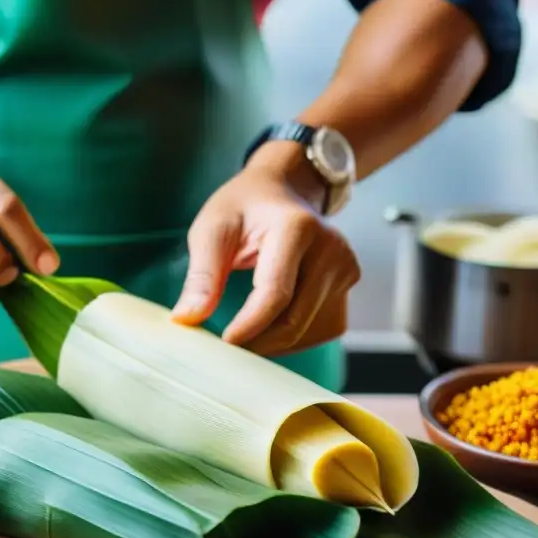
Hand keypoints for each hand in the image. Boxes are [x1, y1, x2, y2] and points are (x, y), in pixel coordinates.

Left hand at [171, 158, 360, 356]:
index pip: (275, 293)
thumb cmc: (244, 208)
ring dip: (275, 343)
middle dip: (257, 342)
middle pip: (294, 319)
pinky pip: (322, 329)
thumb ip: (201, 275)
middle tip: (226, 347)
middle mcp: (331, 248)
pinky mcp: (349, 283)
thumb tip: (188, 319)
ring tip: (247, 328)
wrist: (283, 189)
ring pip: (309, 331)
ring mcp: (345, 266)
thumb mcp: (212, 229)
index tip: (224, 344)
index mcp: (296, 227)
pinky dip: (295, 337)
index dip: (249, 326)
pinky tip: (274, 322)